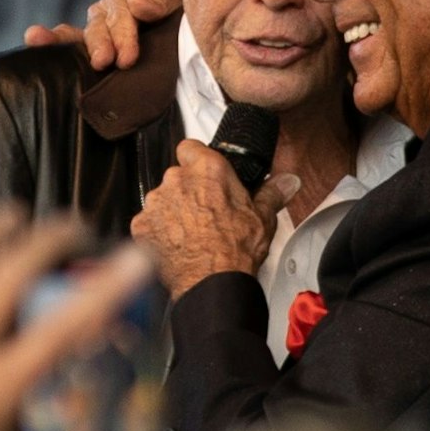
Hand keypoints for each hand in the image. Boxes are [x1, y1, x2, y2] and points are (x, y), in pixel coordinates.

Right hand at [22, 0, 182, 70]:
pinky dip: (51, 42)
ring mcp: (98, 29)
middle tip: (103, 62)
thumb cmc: (183, 17)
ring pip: (80, 33)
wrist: (188, 39)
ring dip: (61, 39)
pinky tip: (33, 38)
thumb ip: (162, 1)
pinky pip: (68, 44)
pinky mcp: (92, 50)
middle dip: (101, 42)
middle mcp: (108, 10)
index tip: (127, 56)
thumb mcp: (180, 2)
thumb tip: (135, 4)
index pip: (122, 5)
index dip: (123, 31)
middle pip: (99, 22)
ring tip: (39, 38)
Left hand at [130, 141, 297, 298]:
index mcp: (207, 170)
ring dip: (172, 210)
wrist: (211, 283)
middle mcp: (177, 180)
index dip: (197, 160)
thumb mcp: (262, 218)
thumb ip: (272, 193)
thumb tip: (287, 183)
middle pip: (177, 176)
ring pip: (162, 199)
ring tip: (191, 232)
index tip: (205, 174)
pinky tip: (176, 244)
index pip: (190, 147)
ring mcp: (156, 202)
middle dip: (188, 190)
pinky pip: (149, 221)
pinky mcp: (142, 225)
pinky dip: (159, 231)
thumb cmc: (234, 250)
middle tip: (205, 211)